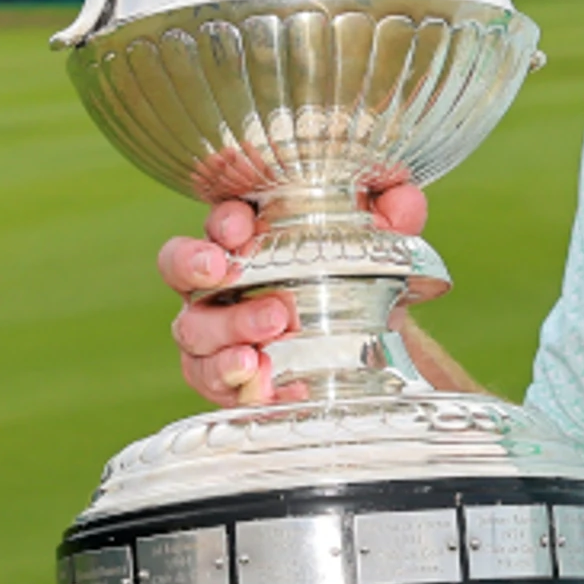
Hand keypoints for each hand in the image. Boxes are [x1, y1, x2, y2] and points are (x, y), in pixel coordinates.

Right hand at [157, 185, 428, 406]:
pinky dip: (236, 383)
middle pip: (179, 266)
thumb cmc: (352, 278)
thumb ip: (391, 218)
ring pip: (193, 329)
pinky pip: (211, 381)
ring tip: (261, 341)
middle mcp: (219, 280)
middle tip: (225, 272)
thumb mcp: (377, 246)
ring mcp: (213, 330)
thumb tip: (404, 200)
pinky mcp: (221, 375)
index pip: (220, 220)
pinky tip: (263, 382)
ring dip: (225, 331)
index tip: (240, 227)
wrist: (364, 342)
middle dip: (194, 266)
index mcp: (249, 236)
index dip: (223, 221)